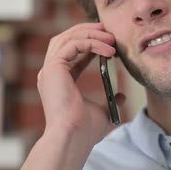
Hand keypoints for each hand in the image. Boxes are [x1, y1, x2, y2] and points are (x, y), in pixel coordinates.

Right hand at [36, 23, 125, 147]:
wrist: (74, 138)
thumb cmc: (84, 131)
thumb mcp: (103, 112)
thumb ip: (110, 101)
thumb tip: (121, 96)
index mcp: (58, 80)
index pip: (72, 52)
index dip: (90, 43)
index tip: (109, 41)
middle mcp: (50, 73)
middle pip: (66, 39)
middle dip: (88, 31)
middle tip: (109, 30)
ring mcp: (49, 69)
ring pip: (68, 38)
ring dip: (91, 34)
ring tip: (111, 38)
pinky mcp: (53, 68)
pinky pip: (74, 45)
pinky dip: (92, 43)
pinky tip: (109, 51)